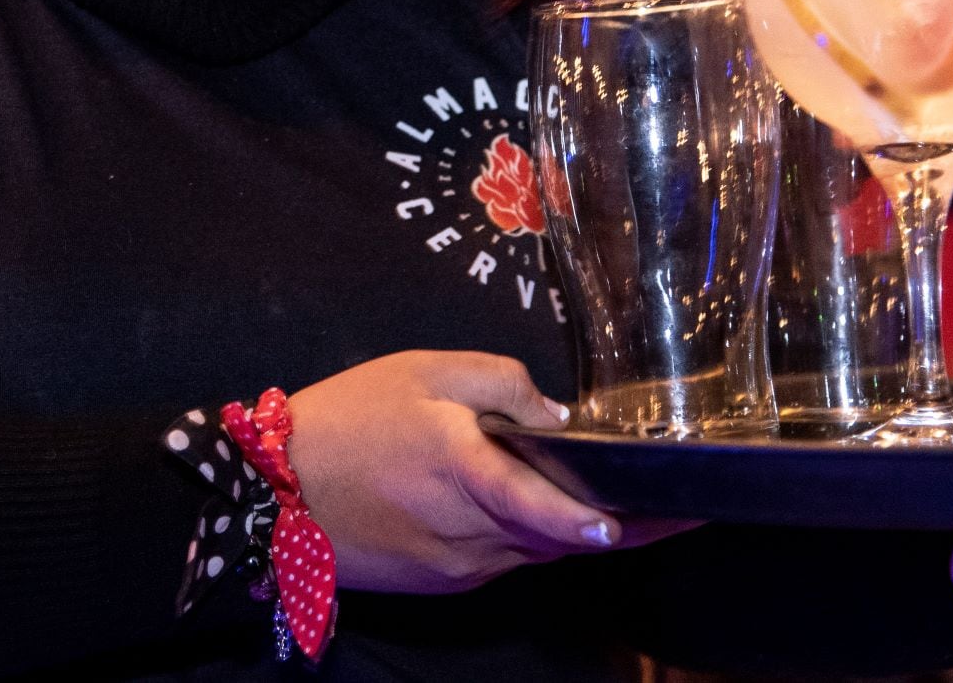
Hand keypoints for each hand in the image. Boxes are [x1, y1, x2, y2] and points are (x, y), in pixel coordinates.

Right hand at [287, 350, 690, 593]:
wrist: (273, 491)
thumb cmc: (350, 418)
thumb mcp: (425, 371)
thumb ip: (501, 382)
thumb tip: (559, 416)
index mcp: (465, 476)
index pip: (549, 511)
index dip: (599, 521)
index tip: (646, 519)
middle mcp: (469, 535)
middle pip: (560, 538)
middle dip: (618, 525)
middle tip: (680, 506)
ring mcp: (457, 567)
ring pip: (536, 551)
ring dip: (577, 531)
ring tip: (632, 504)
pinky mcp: (442, 582)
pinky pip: (505, 558)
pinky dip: (534, 536)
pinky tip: (551, 511)